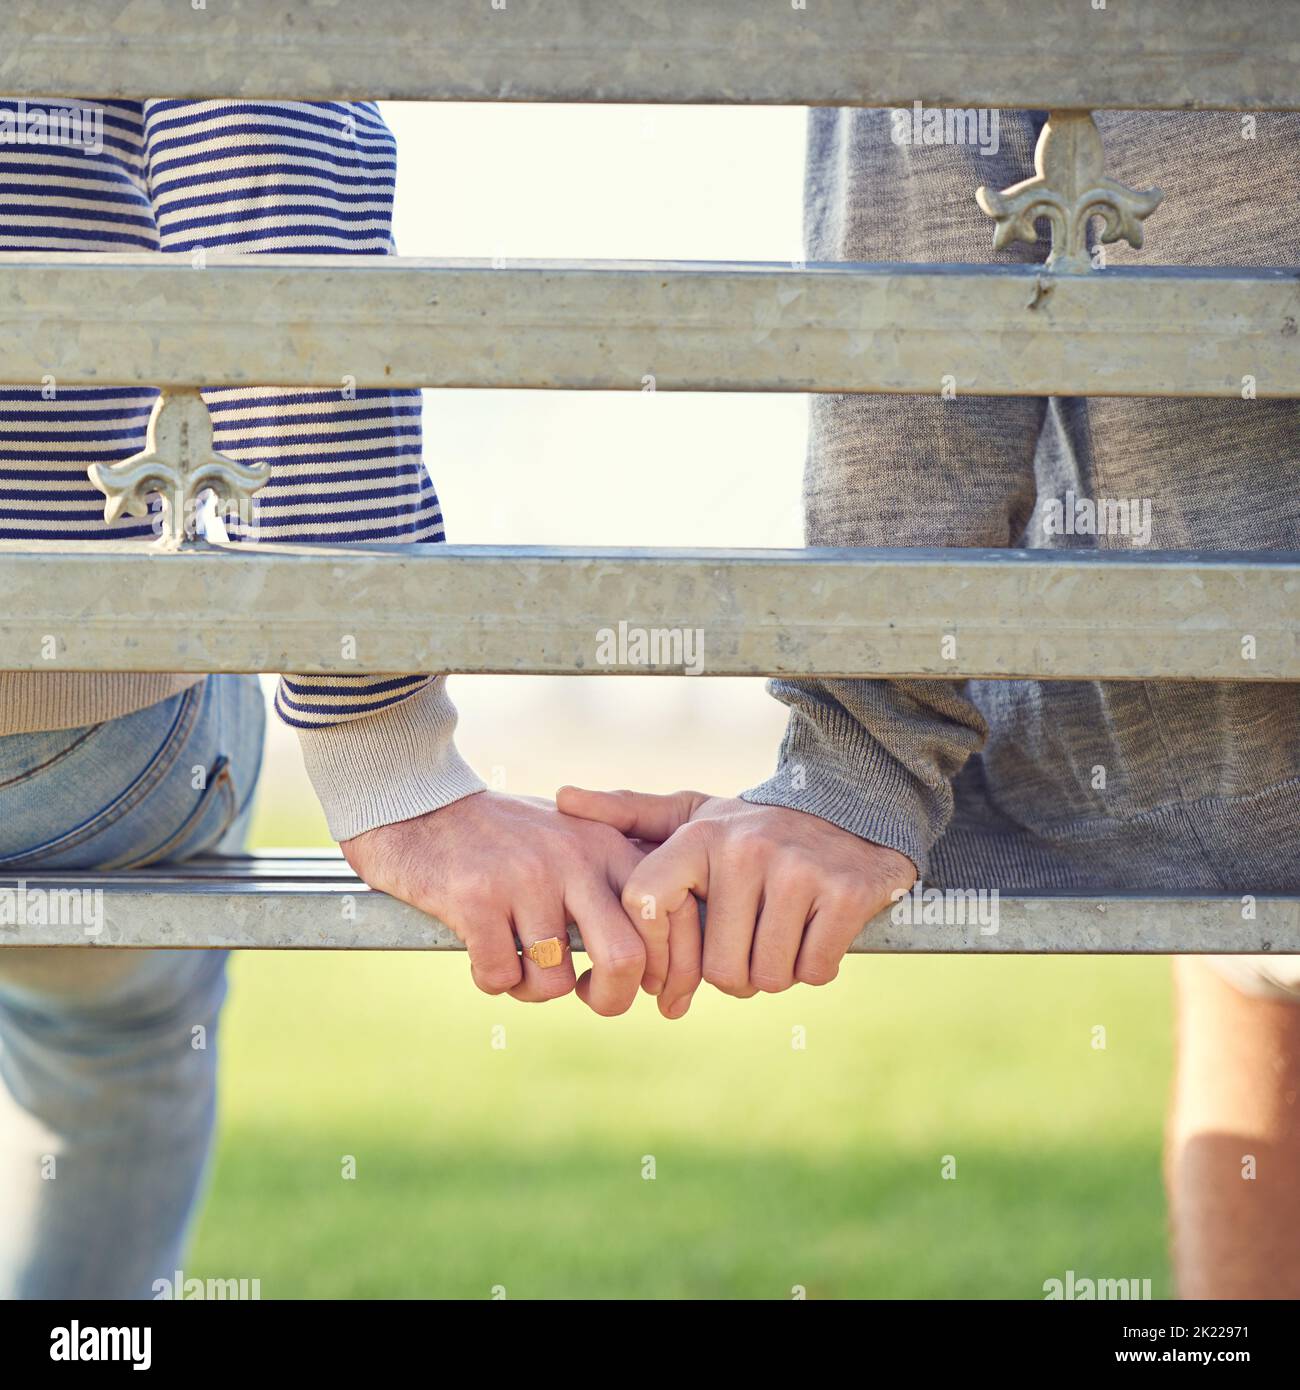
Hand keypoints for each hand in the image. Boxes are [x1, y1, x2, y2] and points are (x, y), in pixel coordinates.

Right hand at [341, 791, 648, 1014]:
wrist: (420, 802)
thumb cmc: (501, 834)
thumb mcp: (571, 837)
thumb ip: (613, 880)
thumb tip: (657, 958)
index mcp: (606, 844)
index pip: (667, 914)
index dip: (667, 967)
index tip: (644, 986)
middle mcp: (572, 858)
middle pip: (625, 958)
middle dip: (611, 999)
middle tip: (589, 997)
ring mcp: (525, 878)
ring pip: (553, 981)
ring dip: (532, 988)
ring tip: (517, 963)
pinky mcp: (476, 898)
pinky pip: (500, 977)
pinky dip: (491, 980)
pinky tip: (481, 952)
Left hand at [556, 787, 916, 1018]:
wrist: (852, 810)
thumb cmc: (755, 829)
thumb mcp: (694, 816)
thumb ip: (629, 814)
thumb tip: (562, 799)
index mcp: (699, 837)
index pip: (647, 907)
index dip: (659, 953)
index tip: (673, 966)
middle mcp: (745, 849)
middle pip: (718, 967)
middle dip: (734, 973)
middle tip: (748, 943)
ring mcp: (798, 870)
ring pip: (766, 976)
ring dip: (775, 973)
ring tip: (780, 936)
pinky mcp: (845, 893)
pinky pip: (813, 971)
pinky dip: (815, 967)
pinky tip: (815, 934)